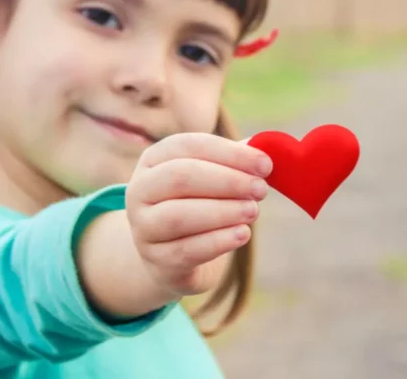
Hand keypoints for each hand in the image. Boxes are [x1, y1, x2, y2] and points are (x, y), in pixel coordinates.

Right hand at [125, 133, 272, 297]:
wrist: (175, 257)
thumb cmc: (199, 205)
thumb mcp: (213, 178)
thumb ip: (235, 161)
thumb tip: (267, 149)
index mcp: (154, 160)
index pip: (189, 146)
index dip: (230, 153)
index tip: (265, 164)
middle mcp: (139, 191)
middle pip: (181, 177)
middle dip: (227, 181)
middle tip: (261, 189)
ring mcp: (143, 228)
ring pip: (179, 216)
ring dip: (223, 212)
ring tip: (253, 211)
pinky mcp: (157, 261)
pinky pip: (187, 250)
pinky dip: (219, 241)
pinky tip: (242, 234)